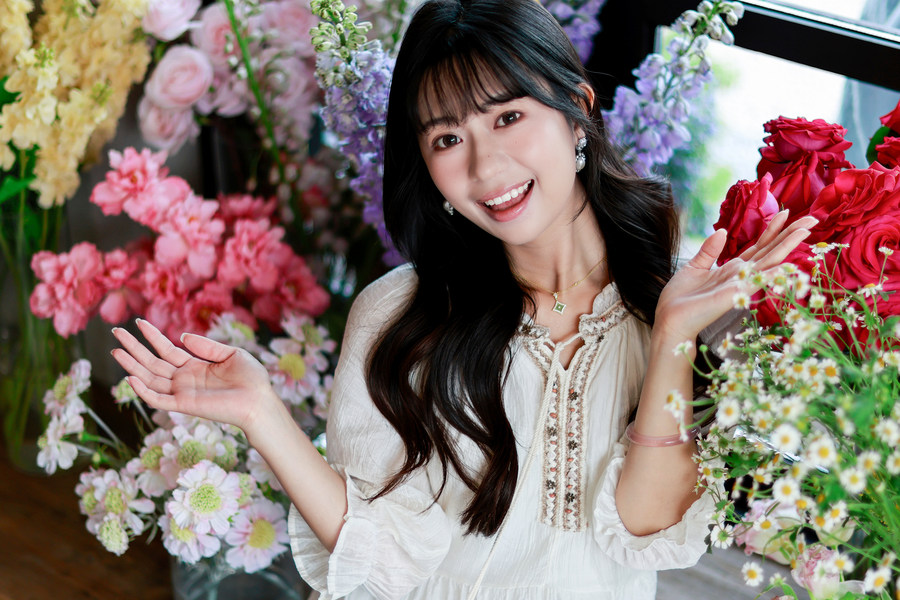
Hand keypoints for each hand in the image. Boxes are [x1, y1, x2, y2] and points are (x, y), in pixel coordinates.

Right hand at [111, 319, 278, 433]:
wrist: (260, 401)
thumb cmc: (252, 379)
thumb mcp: (231, 354)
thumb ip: (206, 345)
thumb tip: (180, 336)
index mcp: (196, 366)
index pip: (167, 349)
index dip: (153, 336)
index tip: (139, 321)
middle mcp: (185, 379)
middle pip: (153, 362)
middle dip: (134, 347)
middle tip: (116, 332)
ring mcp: (183, 392)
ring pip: (150, 378)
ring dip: (132, 365)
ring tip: (115, 350)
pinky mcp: (185, 405)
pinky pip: (158, 399)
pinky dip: (143, 390)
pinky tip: (130, 377)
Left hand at [653, 211, 815, 346]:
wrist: (671, 319)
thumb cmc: (681, 298)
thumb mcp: (695, 267)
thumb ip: (709, 250)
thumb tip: (723, 231)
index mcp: (732, 269)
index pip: (758, 246)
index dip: (772, 230)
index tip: (786, 213)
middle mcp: (741, 275)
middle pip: (770, 251)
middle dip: (790, 234)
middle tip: (812, 218)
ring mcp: (741, 284)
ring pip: (769, 261)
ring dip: (787, 245)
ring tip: (806, 230)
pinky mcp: (736, 293)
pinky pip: (758, 280)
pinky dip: (774, 272)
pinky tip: (790, 263)